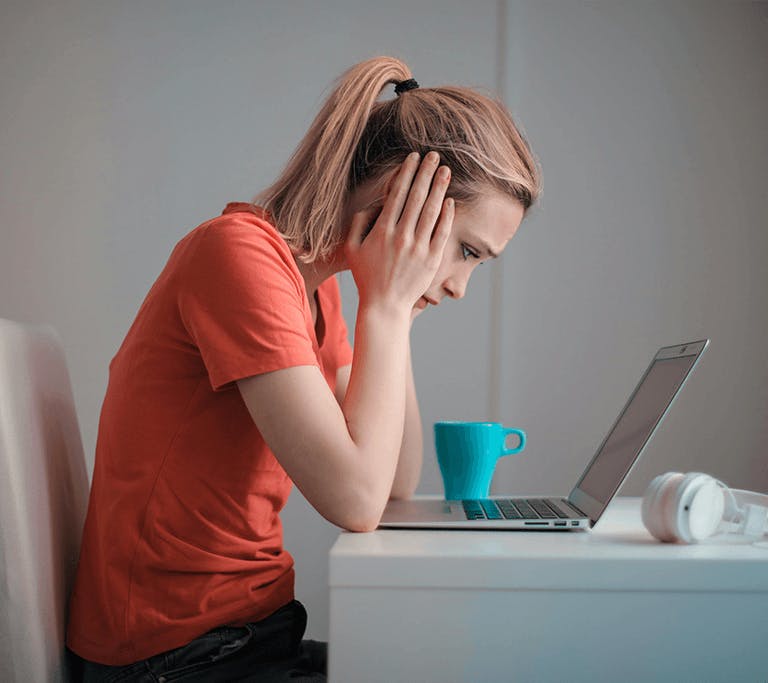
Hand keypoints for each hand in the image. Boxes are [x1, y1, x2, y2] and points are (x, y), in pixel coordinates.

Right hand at [345, 152, 453, 314]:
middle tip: (435, 156)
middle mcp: (401, 236)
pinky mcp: (431, 260)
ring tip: (446, 171)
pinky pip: (442, 233)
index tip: (414, 158)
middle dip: (426, 173)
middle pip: (416, 197)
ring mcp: (418, 248)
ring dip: (439, 188)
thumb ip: (358, 223)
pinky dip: (447, 215)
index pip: (397, 194)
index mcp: (382, 231)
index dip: (406, 173)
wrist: (384, 306)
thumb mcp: (352, 248)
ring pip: (431, 211)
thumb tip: (372, 204)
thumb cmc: (366, 276)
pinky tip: (450, 201)